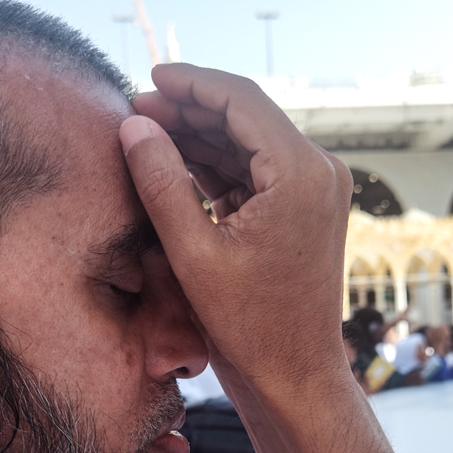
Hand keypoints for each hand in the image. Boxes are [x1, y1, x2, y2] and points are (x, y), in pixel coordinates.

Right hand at [122, 65, 352, 391]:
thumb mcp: (193, 253)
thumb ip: (161, 183)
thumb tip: (134, 127)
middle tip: (135, 112)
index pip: (241, 100)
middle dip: (189, 111)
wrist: (294, 374)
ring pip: (248, 142)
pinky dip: (216, 166)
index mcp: (300, 173)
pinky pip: (255, 171)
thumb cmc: (251, 325)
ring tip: (147, 135)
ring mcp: (314, 190)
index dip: (191, 84)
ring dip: (200, 137)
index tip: (148, 78)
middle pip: (245, 117)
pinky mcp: (302, 210)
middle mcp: (318, 171)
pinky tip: (174, 165)